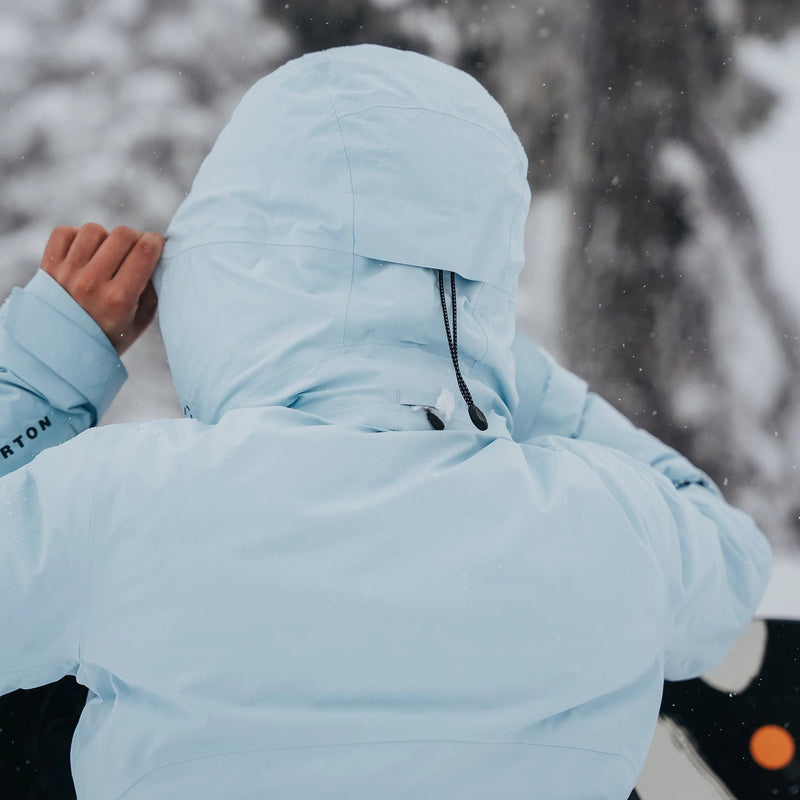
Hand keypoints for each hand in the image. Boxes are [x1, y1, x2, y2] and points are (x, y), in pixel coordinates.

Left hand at [40, 223, 163, 354]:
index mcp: (118, 299)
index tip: (156, 246)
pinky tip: (85, 254)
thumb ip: (152, 287)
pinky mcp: (47, 267)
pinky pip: (65, 233)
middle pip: (122, 234)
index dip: (156, 242)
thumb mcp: (141, 320)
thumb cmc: (110, 336)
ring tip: (107, 255)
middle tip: (134, 251)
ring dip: (106, 239)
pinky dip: (77, 238)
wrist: (64, 352)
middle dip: (135, 238)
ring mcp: (66, 274)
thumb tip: (156, 254)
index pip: (145, 251)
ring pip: (94, 230)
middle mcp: (90, 284)